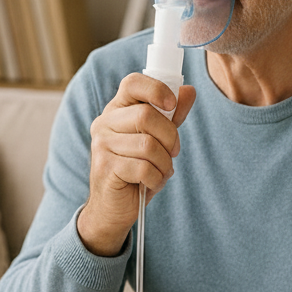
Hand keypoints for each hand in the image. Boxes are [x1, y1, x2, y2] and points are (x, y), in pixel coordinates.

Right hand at [77, 73, 195, 255]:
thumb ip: (170, 116)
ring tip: (160, 171)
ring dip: (164, 163)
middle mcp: (104, 123)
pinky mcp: (106, 168)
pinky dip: (156, 178)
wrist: (112, 208)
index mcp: (116, 110)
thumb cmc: (135, 171)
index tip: (172, 105)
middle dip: (170, 137)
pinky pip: (143, 168)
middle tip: (172, 152)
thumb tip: (189, 91)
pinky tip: (151, 183)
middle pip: (146, 116)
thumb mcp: (156, 140)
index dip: (156, 89)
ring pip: (148, 145)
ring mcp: (102, 146)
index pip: (132, 83)